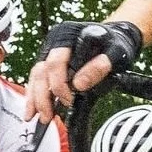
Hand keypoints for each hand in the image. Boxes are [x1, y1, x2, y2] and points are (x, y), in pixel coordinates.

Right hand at [26, 21, 143, 121]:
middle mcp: (55, 42)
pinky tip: (34, 110)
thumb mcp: (116, 53)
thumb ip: (99, 67)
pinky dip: (35, 95)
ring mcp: (51, 52)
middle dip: (42, 96)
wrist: (116, 38)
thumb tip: (79, 84)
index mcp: (67, 34)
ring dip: (35, 98)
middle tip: (47, 116)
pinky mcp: (50, 63)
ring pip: (36, 76)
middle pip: (41, 71)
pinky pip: (38, 80)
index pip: (55, 62)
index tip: (67, 100)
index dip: (59, 84)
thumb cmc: (116, 43)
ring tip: (38, 117)